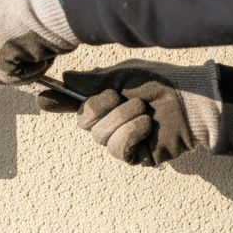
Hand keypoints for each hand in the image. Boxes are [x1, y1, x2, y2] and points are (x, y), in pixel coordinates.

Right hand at [37, 60, 220, 166]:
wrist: (191, 100)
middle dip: (101, 107)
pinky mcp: (135, 155)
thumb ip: (90, 81)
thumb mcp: (120, 76)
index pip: (73, 105)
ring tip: (142, 110)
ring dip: (123, 118)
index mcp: (103, 102)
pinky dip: (131, 132)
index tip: (41, 99)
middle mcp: (108, 122)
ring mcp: (121, 141)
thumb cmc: (159, 83)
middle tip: (121, 96)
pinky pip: (118, 148)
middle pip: (84, 123)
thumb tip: (63, 80)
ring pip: (101, 136)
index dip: (57, 102)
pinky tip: (146, 125)